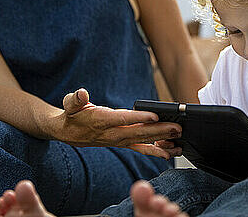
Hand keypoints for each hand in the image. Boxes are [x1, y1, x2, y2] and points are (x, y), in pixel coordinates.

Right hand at [54, 88, 181, 158]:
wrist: (68, 132)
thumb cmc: (72, 114)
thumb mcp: (70, 103)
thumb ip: (76, 99)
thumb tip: (81, 94)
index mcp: (101, 121)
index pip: (122, 119)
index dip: (138, 118)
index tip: (154, 115)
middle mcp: (112, 134)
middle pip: (138, 133)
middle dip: (159, 131)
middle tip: (177, 128)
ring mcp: (119, 140)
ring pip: (143, 141)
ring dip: (162, 141)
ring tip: (179, 141)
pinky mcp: (123, 142)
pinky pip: (141, 148)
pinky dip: (156, 151)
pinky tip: (171, 153)